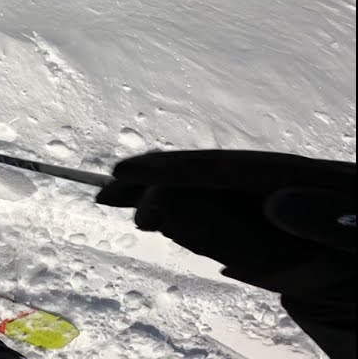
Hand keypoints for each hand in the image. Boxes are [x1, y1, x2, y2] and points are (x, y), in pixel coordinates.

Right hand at [96, 150, 354, 299]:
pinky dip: (213, 242)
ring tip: (130, 207)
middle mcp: (312, 208)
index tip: (129, 171)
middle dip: (168, 189)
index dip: (184, 169)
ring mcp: (308, 241)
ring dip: (180, 214)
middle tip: (109, 197)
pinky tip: (185, 232)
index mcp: (333, 190)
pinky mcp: (309, 275)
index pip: (244, 172)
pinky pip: (251, 252)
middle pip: (228, 190)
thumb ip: (338, 228)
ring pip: (232, 220)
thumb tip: (278, 199)